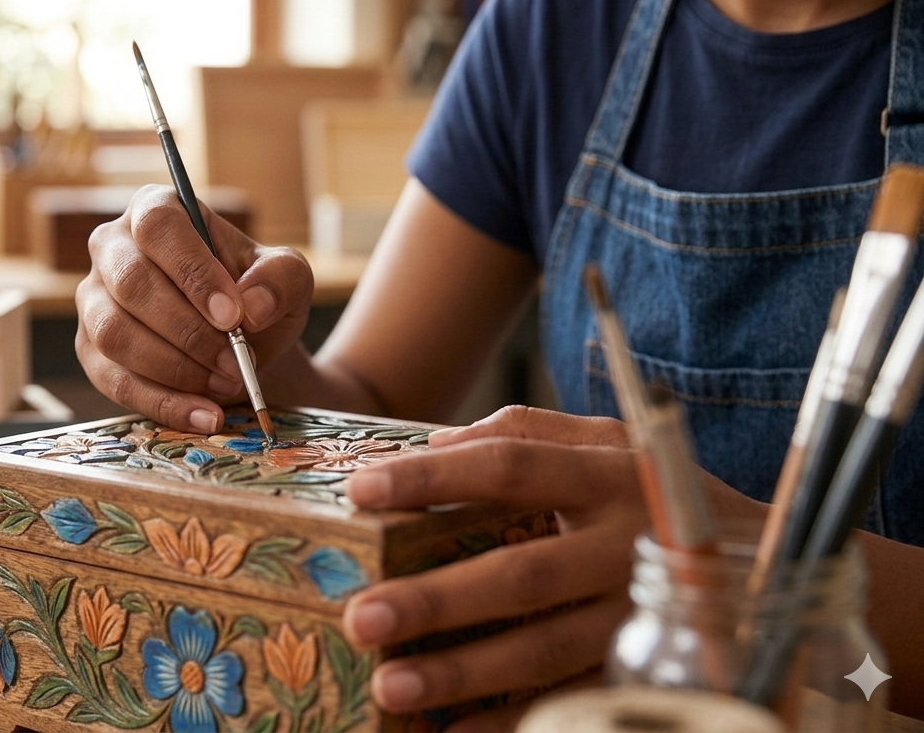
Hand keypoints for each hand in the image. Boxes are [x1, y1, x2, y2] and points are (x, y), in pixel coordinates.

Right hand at [77, 185, 312, 431]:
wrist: (242, 349)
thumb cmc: (256, 300)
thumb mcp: (288, 279)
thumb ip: (280, 278)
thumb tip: (250, 305)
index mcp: (156, 210)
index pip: (158, 226)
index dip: (192, 271)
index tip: (231, 315)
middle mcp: (112, 249)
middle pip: (131, 283)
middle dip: (188, 331)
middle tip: (235, 362)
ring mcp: (94, 301)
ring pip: (115, 334)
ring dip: (176, 368)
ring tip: (226, 384)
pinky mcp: (91, 351)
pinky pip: (115, 380)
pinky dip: (164, 403)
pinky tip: (204, 415)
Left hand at [340, 406, 743, 729]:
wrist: (776, 562)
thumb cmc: (659, 494)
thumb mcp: (609, 445)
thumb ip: (528, 433)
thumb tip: (434, 442)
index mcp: (609, 474)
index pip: (511, 465)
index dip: (435, 478)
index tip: (360, 491)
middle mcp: (628, 544)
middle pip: (524, 572)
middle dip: (438, 598)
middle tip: (364, 615)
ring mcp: (643, 616)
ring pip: (547, 649)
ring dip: (465, 673)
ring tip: (392, 686)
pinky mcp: (656, 671)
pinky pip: (577, 700)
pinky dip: (514, 721)